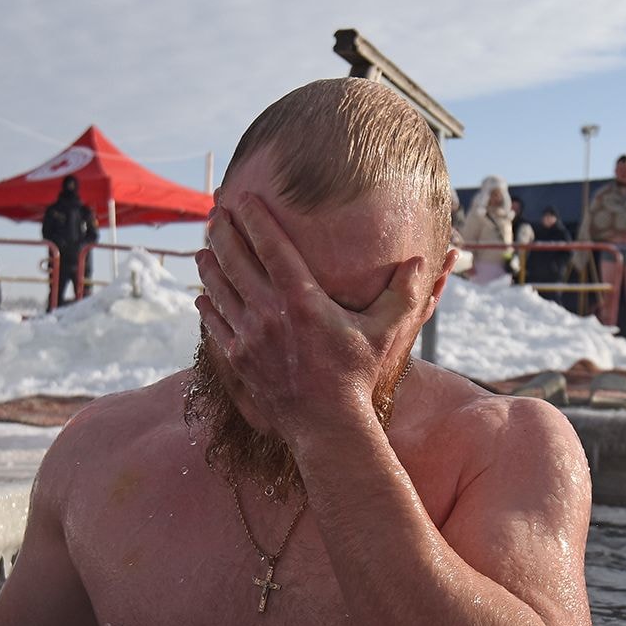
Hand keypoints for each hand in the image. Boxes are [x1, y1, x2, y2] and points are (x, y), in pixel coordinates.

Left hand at [195, 195, 425, 442]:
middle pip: (235, 261)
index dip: (255, 219)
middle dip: (223, 234)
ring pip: (219, 290)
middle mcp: (269, 313)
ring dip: (209, 266)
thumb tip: (424, 259)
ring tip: (203, 250)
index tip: (244, 199)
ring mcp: (249, 336)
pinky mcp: (239, 359)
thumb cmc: (358, 375)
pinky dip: (206, 306)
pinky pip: (215, 324)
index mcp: (302, 299)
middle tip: (216, 216)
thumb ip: (405, 294)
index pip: (271, 247)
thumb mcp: (386, 332)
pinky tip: (201, 295)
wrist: (327, 425)